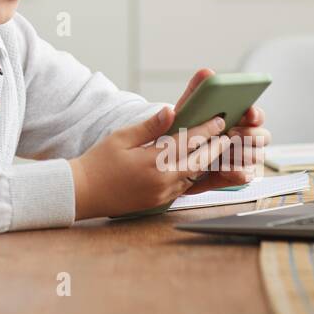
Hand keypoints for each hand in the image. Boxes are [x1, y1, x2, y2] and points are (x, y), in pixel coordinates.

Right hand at [68, 71, 236, 220]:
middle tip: (229, 134)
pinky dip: (195, 175)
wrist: (84, 193)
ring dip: (209, 162)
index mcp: (152, 162)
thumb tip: (170, 111)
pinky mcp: (160, 202)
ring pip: (195, 176)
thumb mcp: (121, 137)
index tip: (218, 119)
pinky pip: (185, 187)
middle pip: (198, 162)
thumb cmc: (99, 162)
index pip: (187, 142)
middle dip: (215, 147)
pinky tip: (199, 166)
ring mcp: (162, 194)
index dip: (205, 130)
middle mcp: (162, 181)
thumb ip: (149, 126)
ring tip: (220, 149)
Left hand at [173, 68, 270, 195]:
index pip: (256, 115)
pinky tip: (224, 168)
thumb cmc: (187, 127)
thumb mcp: (188, 109)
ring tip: (224, 152)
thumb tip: (206, 72)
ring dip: (242, 153)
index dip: (255, 114)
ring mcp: (244, 157)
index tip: (247, 112)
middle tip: (232, 133)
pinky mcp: (237, 175)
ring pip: (256, 156)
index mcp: (239, 118)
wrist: (173, 154)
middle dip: (250, 135)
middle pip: (263, 137)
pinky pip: (245, 176)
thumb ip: (196, 91)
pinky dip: (236, 172)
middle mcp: (247, 137)